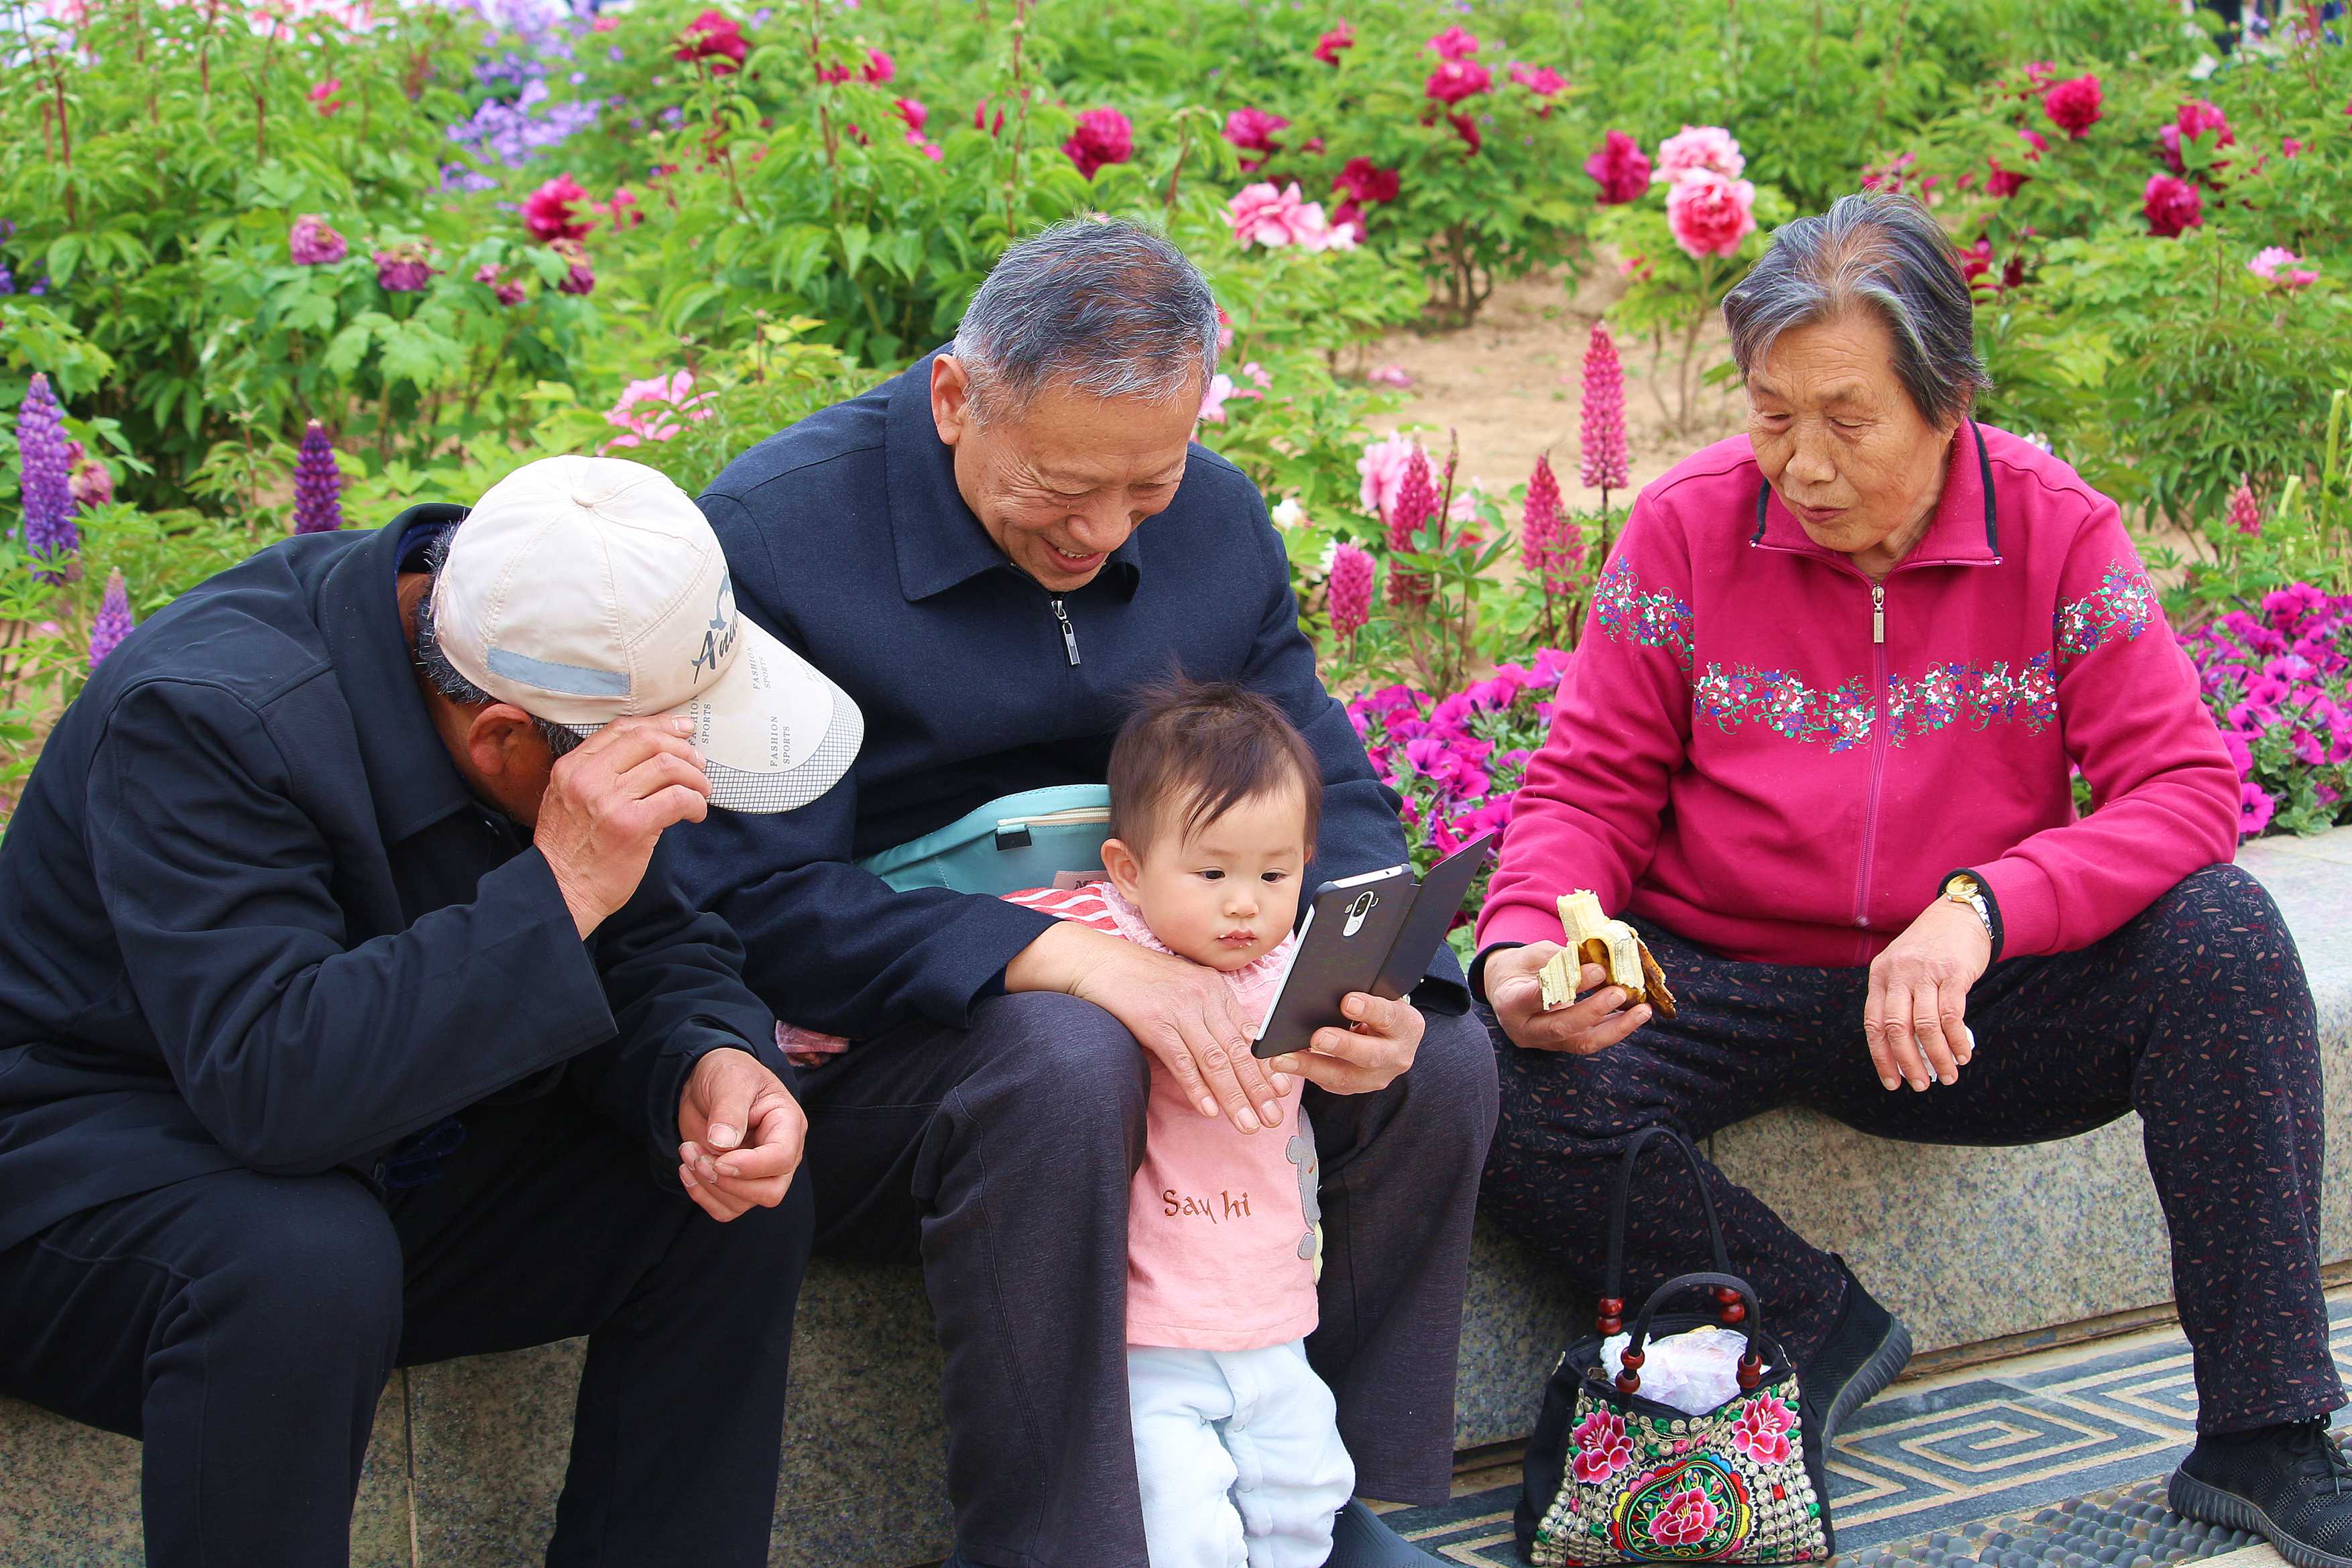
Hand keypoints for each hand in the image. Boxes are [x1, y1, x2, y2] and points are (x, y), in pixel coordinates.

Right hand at [535, 716, 712, 936]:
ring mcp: (609, 800)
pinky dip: (695, 803)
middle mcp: (588, 777)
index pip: (622, 729)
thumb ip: (598, 773)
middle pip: (648, 740)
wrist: (560, 891)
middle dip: (682, 748)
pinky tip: (695, 813)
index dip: (659, 725)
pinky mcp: (632, 825)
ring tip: (701, 791)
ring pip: (668, 766)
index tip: (682, 730)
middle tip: (699, 763)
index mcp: (572, 766)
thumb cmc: (570, 849)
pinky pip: (677, 798)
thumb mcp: (568, 798)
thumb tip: (650, 754)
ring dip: (694, 777)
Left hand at [676, 1048, 806, 1221]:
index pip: (781, 1159)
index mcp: (787, 1124)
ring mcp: (758, 1172)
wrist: (706, 1080)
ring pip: (742, 1203)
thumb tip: (723, 1144)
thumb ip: (729, 1110)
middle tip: (699, 1158)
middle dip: (729, 1182)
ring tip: (687, 1151)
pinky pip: (725, 1208)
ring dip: (708, 1185)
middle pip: (770, 1192)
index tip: (718, 1159)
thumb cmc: (727, 1072)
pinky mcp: (737, 1182)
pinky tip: (687, 1169)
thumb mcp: (730, 1080)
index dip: (750, 1166)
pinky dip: (702, 1195)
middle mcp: (779, 1153)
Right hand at [1009, 921, 1287, 1133]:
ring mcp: (1180, 1009)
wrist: (1097, 960)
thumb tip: (1227, 1049)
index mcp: (1214, 989)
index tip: (1282, 1091)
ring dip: (1234, 1096)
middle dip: (1258, 1089)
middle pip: (1237, 1051)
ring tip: (1247, 1124)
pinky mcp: (1154, 1022)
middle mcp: (1204, 997)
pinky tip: (1210, 1109)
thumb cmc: (1138, 978)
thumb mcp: (1182, 989)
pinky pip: (1182, 1060)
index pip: (1249, 1034)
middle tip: (1272, 1118)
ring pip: (1215, 1060)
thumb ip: (1206, 1014)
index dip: (1267, 1066)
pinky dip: (1197, 1087)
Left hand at [1263, 990, 1424, 1095]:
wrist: (1391, 1037)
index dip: (1369, 1009)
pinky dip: (1307, 1073)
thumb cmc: (1380, 1009)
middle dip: (1342, 1046)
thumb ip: (1363, 993)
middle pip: (1370, 1055)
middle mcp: (1397, 1055)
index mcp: (1407, 1025)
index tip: (1347, 1001)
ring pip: (1345, 1077)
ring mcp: (1378, 1076)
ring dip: (1312, 1067)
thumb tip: (1327, 982)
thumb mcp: (1381, 996)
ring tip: (1283, 1059)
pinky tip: (1285, 1063)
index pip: (1390, 1016)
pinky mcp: (1357, 1087)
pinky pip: (1330, 1084)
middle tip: (1317, 1037)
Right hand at [1486, 942, 1650, 1054]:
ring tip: (1643, 1011)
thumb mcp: (1532, 955)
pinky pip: (1591, 1040)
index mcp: (1511, 1002)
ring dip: (1616, 1028)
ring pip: (1581, 1042)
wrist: (1505, 991)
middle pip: (1561, 1027)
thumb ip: (1560, 959)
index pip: (1538, 997)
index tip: (1598, 970)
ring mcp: (1544, 1042)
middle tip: (1621, 992)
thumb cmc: (1520, 968)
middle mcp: (1525, 1029)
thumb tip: (1597, 958)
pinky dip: (1614, 1028)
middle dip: (1595, 1011)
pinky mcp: (1562, 1045)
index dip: (1570, 985)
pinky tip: (1635, 1015)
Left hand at [1863, 900, 1989, 1091]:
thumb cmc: (1928, 951)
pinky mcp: (1954, 973)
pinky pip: (1953, 1015)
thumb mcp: (1901, 968)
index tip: (1892, 1082)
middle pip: (1897, 1028)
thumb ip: (1897, 1001)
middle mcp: (1899, 974)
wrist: (1958, 916)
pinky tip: (1963, 1055)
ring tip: (1948, 1077)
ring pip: (1926, 1026)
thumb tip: (1904, 1051)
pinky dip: (1957, 1041)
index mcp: (1880, 976)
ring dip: (1938, 1057)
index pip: (1874, 1024)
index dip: (1882, 1057)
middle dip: (1908, 1063)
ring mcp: (1926, 973)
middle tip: (1921, 1085)